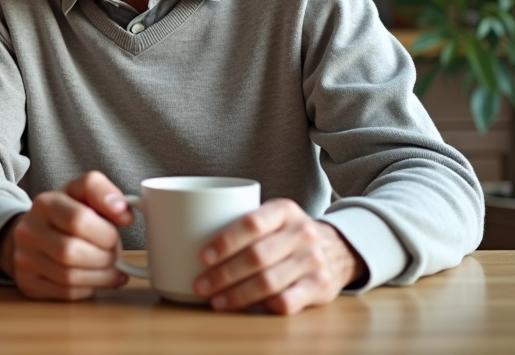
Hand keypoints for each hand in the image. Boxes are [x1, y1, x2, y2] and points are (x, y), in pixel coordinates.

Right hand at [0, 171, 135, 299]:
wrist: (33, 233)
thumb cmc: (66, 214)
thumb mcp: (82, 193)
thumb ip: (104, 193)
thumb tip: (124, 213)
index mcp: (45, 203)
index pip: (78, 219)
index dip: (106, 232)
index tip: (115, 235)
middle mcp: (29, 231)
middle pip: (71, 251)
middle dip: (104, 257)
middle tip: (113, 254)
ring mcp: (25, 259)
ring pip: (69, 276)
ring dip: (100, 276)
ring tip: (110, 269)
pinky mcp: (29, 283)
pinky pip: (66, 293)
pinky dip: (88, 288)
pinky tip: (95, 279)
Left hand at [193, 198, 366, 313]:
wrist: (337, 247)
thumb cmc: (286, 233)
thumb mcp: (271, 216)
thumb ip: (240, 221)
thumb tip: (182, 234)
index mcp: (284, 210)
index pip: (251, 223)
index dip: (225, 241)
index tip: (202, 256)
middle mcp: (302, 233)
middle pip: (257, 257)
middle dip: (224, 274)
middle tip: (200, 285)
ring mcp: (314, 261)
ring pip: (269, 282)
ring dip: (237, 295)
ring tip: (215, 301)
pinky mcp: (320, 287)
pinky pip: (288, 301)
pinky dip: (263, 306)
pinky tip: (245, 308)